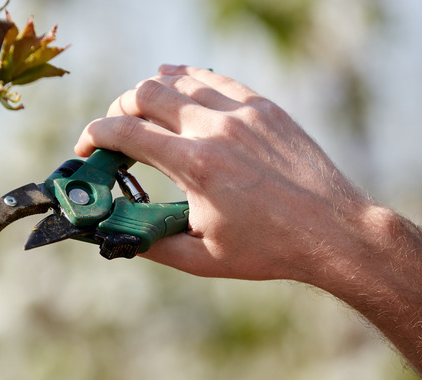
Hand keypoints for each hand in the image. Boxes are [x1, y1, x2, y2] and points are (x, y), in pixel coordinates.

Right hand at [75, 65, 375, 280]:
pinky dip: (189, 81)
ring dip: (152, 91)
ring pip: (178, 77)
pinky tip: (182, 92)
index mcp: (194, 166)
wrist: (334, 231)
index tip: (87, 148)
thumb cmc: (270, 249)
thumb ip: (153, 245)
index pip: (124, 131)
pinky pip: (214, 79)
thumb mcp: (203, 259)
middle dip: (118, 109)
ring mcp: (242, 112)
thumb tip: (120, 235)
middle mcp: (214, 129)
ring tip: (146, 111)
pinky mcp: (264, 107)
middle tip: (116, 131)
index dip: (93, 135)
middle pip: (144, 93)